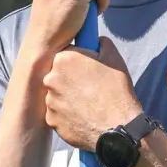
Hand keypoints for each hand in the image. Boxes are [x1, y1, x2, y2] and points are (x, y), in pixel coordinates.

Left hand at [42, 36, 143, 151]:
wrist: (118, 127)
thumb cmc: (117, 91)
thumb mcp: (114, 58)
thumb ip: (101, 43)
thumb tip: (95, 40)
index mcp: (63, 59)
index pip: (65, 54)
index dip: (77, 61)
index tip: (87, 68)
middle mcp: (50, 79)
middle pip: (58, 75)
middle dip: (70, 79)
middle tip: (89, 88)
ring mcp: (49, 101)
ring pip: (56, 95)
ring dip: (68, 97)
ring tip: (87, 104)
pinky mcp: (51, 120)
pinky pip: (57, 113)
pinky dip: (67, 114)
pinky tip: (83, 116)